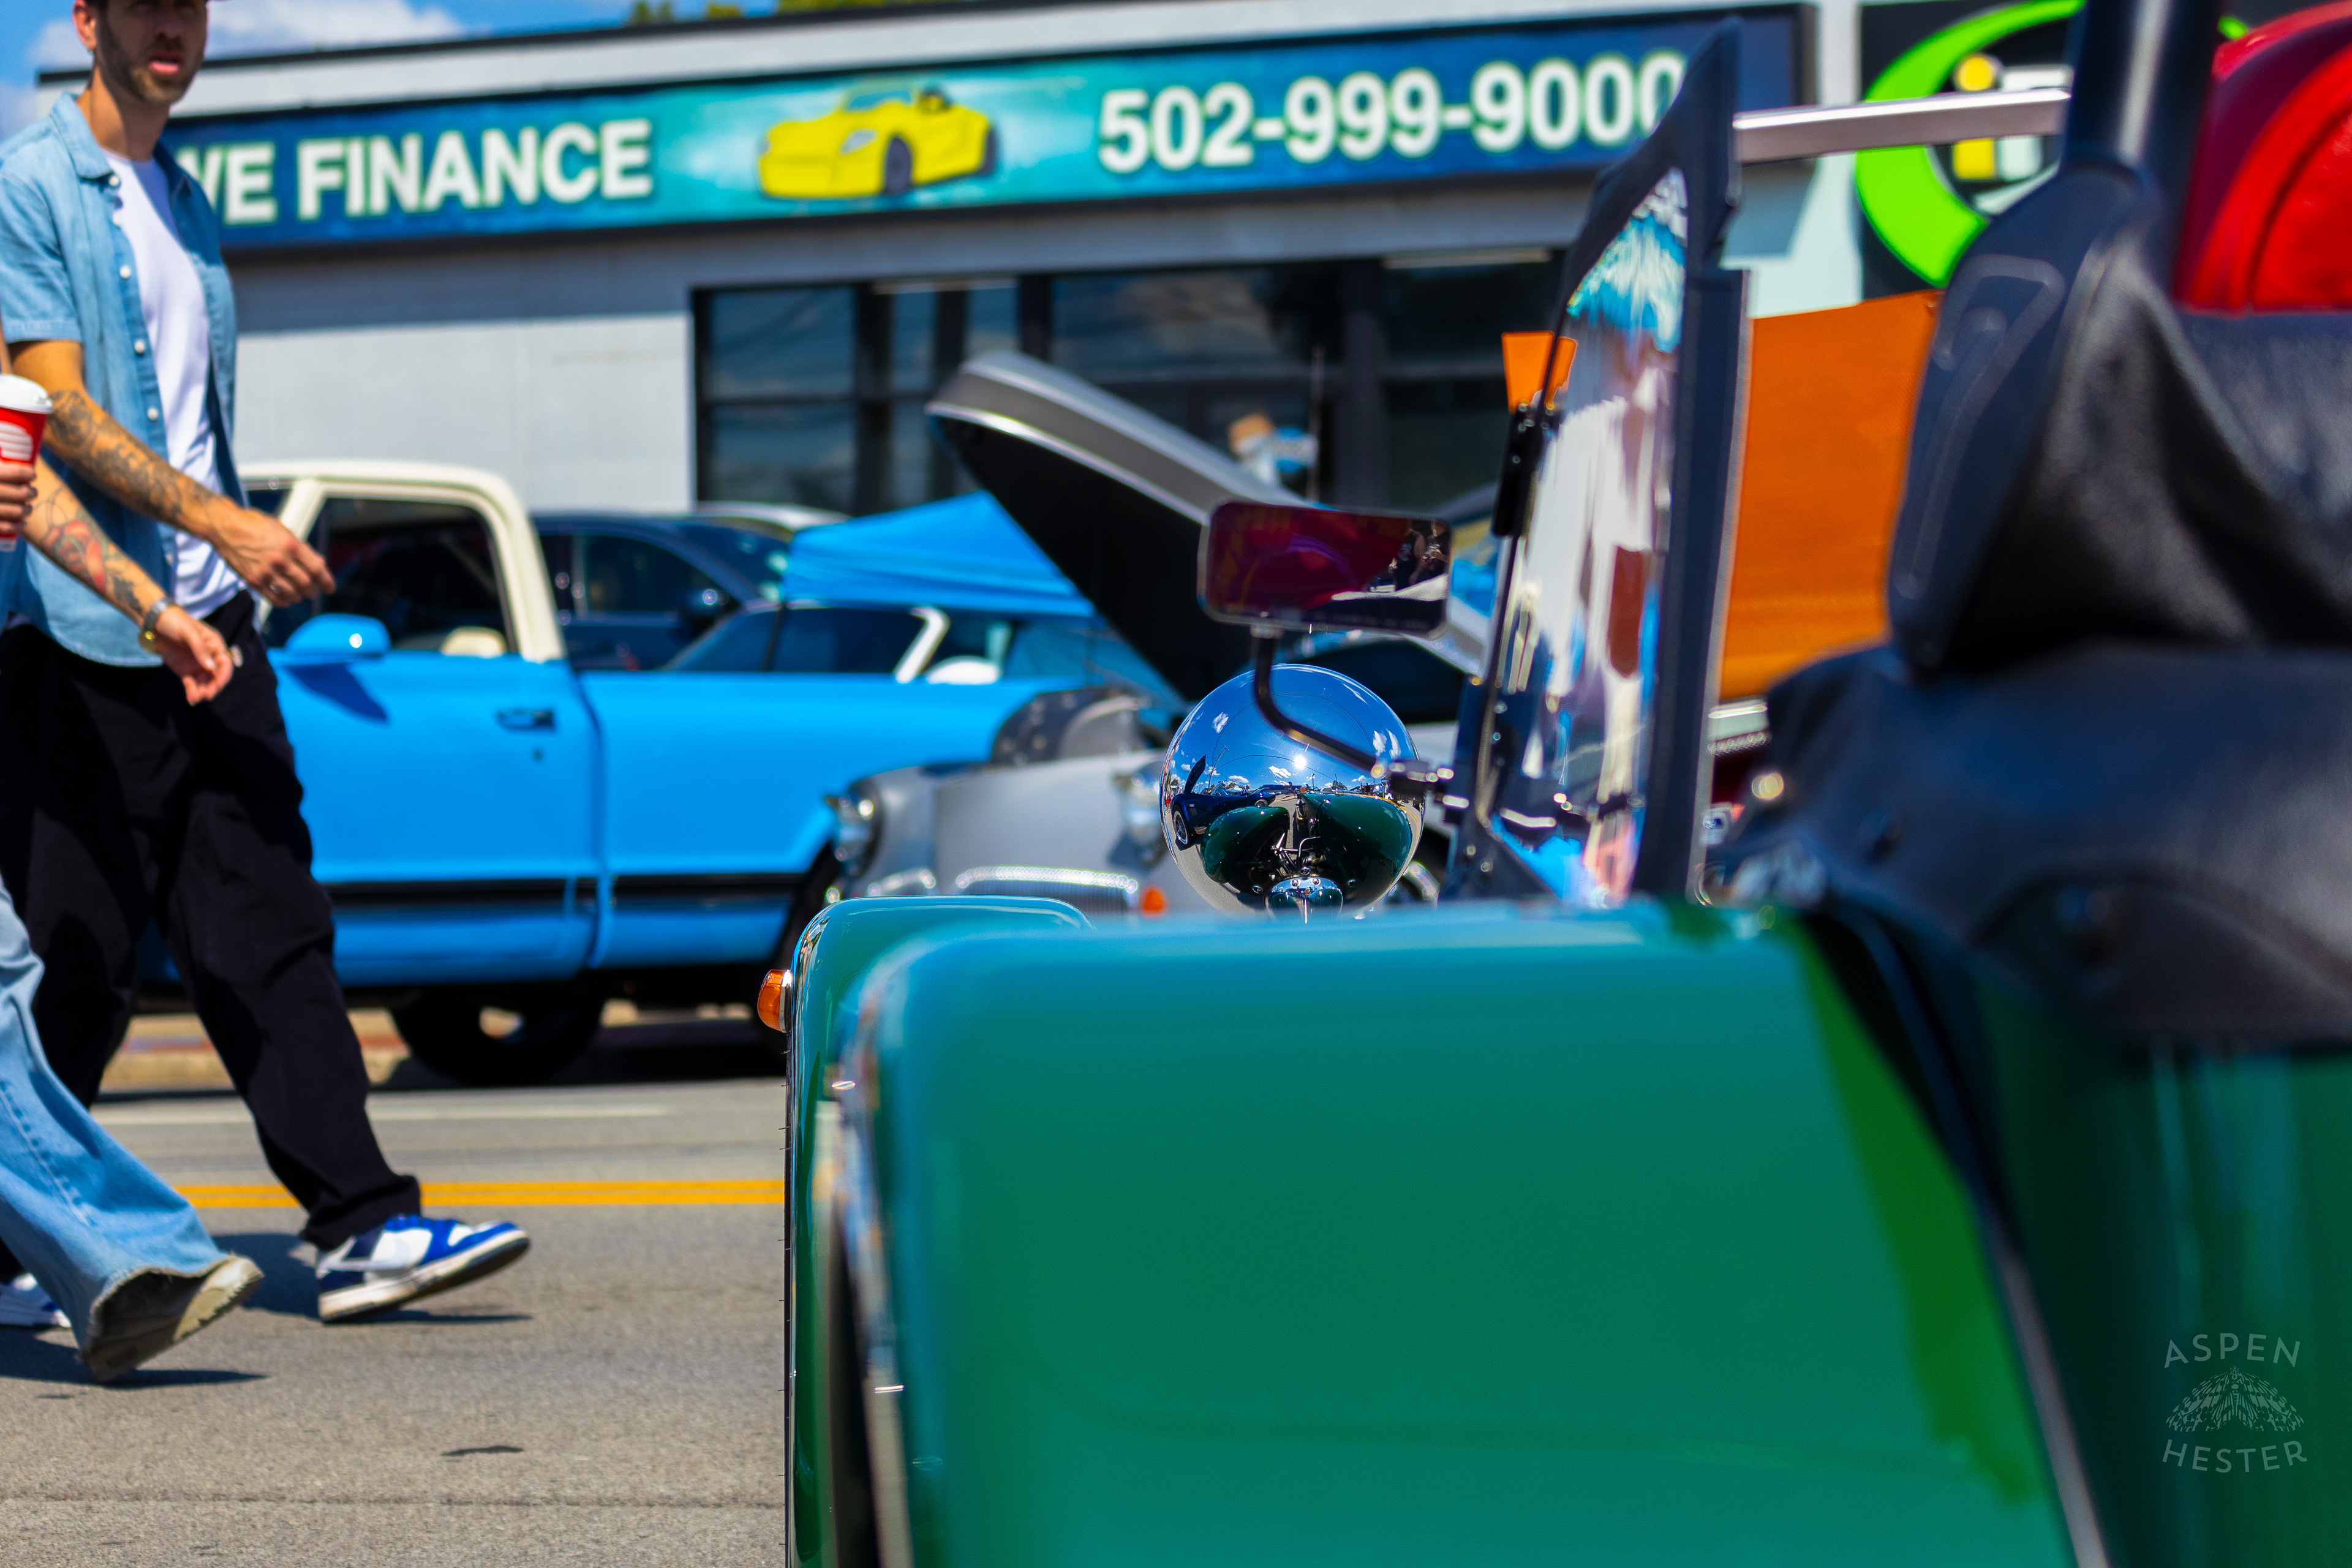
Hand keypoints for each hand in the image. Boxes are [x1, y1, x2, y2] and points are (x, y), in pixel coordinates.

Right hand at [0, 460, 29, 540]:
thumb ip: (1, 462)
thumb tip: (19, 450)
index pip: (15, 473)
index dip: (28, 473)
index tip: (32, 475)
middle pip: (21, 492)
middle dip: (31, 492)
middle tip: (32, 492)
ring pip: (18, 511)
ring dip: (27, 510)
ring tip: (28, 508)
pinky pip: (6, 527)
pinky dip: (18, 525)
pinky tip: (23, 523)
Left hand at [150, 604, 232, 703]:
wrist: (156, 623)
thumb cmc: (176, 622)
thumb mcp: (189, 632)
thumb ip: (200, 649)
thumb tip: (211, 667)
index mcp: (215, 646)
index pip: (225, 663)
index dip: (224, 674)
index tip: (218, 684)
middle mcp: (209, 658)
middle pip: (217, 676)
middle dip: (214, 687)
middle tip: (207, 695)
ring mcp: (197, 666)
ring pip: (206, 683)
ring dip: (204, 692)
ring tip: (196, 698)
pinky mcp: (186, 672)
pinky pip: (192, 685)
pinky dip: (193, 692)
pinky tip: (191, 699)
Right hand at [207, 504, 331, 605]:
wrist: (225, 527)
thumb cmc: (255, 525)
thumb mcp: (282, 530)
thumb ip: (299, 548)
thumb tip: (316, 564)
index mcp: (291, 545)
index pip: (316, 568)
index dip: (326, 581)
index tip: (330, 588)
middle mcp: (281, 559)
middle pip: (306, 584)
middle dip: (312, 591)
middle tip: (313, 592)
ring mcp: (266, 571)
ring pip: (291, 593)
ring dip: (298, 597)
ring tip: (299, 596)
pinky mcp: (253, 580)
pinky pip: (273, 598)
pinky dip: (283, 602)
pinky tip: (285, 600)